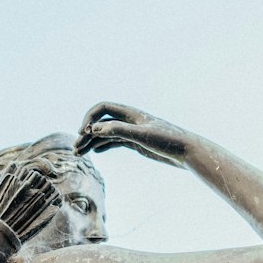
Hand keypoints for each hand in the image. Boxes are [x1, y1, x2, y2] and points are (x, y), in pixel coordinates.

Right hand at [75, 103, 189, 167]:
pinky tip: (95, 152)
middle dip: (87, 133)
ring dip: (92, 142)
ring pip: (106, 134)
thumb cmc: (168, 141)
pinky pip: (115, 142)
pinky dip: (103, 146)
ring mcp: (133, 132)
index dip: (90, 118)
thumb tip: (95, 129)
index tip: (83, 133)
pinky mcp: (137, 143)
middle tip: (76, 149)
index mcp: (131, 113)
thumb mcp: (142, 136)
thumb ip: (119, 131)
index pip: (103, 108)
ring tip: (79, 154)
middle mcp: (130, 120)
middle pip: (102, 122)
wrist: (187, 152)